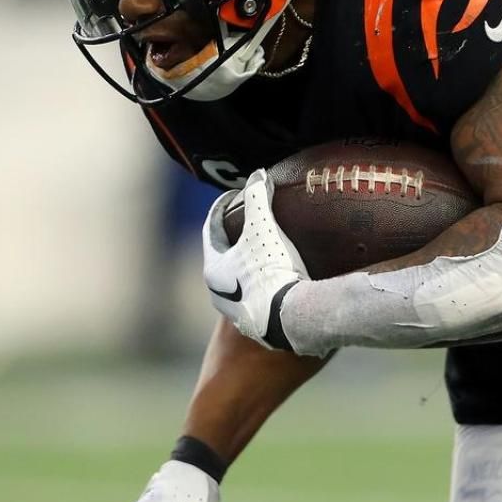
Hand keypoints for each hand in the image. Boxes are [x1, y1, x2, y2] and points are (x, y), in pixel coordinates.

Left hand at [201, 168, 306, 349]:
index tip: (234, 196)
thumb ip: (258, 198)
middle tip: (247, 223)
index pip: (211, 230)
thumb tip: (258, 174)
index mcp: (214, 269)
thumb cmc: (270, 271)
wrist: (290, 318)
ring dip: (247, 266)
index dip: (221, 208)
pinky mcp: (258, 326)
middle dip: (232, 239)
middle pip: (221, 258)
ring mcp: (237, 313)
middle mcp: (218, 294)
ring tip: (263, 253)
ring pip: (237, 282)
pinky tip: (278, 282)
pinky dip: (263, 285)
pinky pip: (256, 299)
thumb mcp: (263, 228)